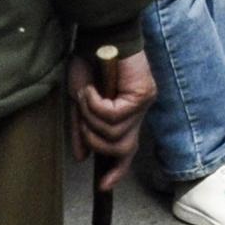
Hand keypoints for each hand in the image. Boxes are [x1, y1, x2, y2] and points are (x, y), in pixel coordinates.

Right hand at [69, 46, 152, 191]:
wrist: (97, 38)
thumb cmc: (88, 66)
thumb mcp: (80, 104)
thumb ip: (82, 130)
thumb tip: (81, 158)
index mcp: (126, 116)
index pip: (128, 151)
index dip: (117, 170)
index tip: (103, 186)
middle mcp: (139, 112)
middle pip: (121, 148)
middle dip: (94, 139)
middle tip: (83, 117)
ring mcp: (143, 103)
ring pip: (115, 134)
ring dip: (91, 118)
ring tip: (86, 95)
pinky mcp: (142, 93)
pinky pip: (114, 115)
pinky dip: (95, 105)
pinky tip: (92, 89)